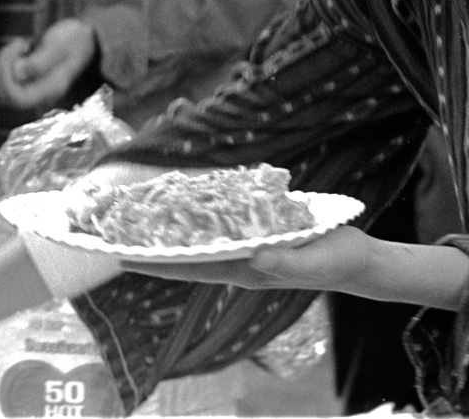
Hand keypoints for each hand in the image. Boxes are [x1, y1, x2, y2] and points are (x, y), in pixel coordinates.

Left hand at [0, 18, 95, 110]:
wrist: (85, 36)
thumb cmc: (75, 39)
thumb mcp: (58, 47)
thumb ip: (38, 62)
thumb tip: (16, 73)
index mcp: (50, 90)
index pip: (17, 98)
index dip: (7, 79)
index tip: (18, 53)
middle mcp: (41, 94)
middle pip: (7, 93)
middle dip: (4, 67)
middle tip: (20, 44)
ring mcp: (34, 87)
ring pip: (4, 84)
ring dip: (5, 61)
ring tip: (23, 43)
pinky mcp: (28, 79)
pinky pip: (8, 76)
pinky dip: (8, 59)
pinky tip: (22, 46)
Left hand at [120, 224, 372, 291]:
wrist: (355, 259)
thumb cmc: (335, 261)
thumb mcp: (314, 260)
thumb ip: (284, 259)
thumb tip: (253, 254)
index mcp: (243, 268)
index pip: (189, 266)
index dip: (154, 262)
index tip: (119, 256)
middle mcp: (236, 258)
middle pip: (184, 253)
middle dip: (151, 244)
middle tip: (113, 230)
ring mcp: (244, 245)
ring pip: (197, 236)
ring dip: (168, 227)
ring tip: (135, 212)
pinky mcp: (256, 230)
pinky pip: (217, 221)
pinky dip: (195, 211)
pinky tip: (181, 199)